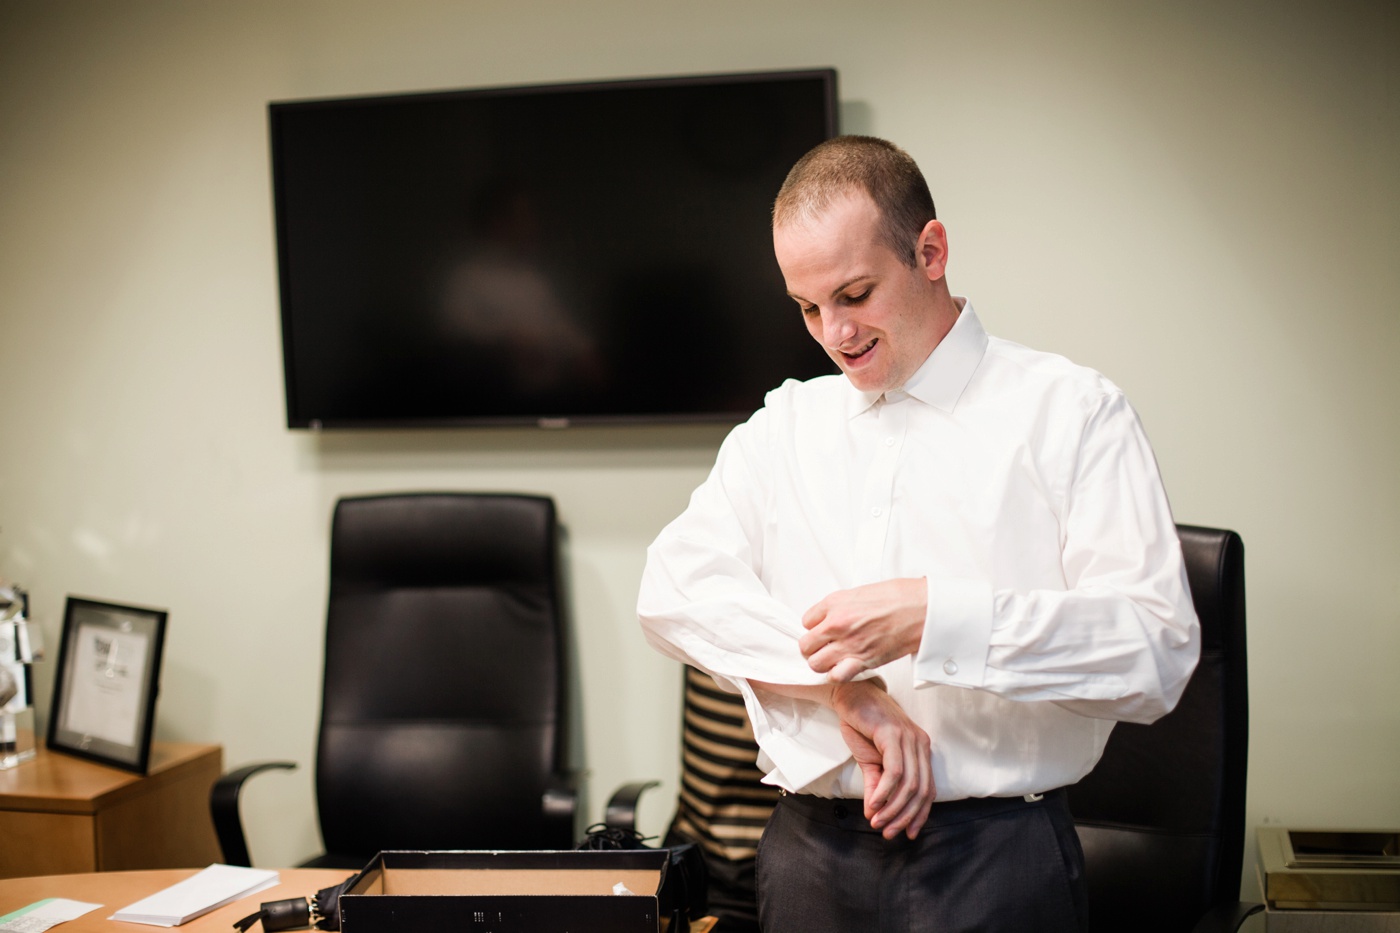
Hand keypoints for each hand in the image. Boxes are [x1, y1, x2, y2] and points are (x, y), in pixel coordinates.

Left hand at [800, 578, 926, 681]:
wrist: (922, 609)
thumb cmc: (899, 597)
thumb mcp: (861, 592)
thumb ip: (843, 606)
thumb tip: (834, 616)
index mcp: (835, 602)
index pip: (806, 621)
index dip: (815, 627)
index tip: (823, 630)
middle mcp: (837, 623)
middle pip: (806, 645)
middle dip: (813, 648)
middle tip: (824, 648)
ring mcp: (848, 643)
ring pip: (815, 663)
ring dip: (822, 664)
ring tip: (833, 661)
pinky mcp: (863, 660)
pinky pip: (836, 676)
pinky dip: (838, 676)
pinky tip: (845, 670)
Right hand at [831, 679, 934, 839]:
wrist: (849, 695)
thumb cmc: (862, 725)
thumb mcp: (870, 762)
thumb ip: (876, 787)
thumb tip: (874, 814)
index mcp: (921, 750)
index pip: (928, 790)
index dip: (919, 815)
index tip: (907, 834)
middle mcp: (920, 744)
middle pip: (920, 790)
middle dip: (904, 816)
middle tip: (888, 832)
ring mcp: (908, 738)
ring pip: (909, 783)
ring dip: (893, 808)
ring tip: (878, 821)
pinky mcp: (892, 734)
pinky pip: (894, 770)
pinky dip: (885, 791)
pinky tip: (875, 804)